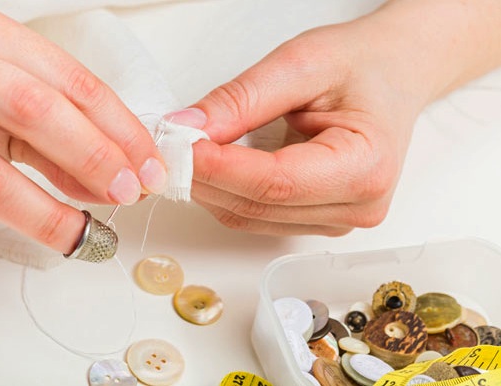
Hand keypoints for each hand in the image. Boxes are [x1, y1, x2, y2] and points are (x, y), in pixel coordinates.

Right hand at [0, 9, 166, 276]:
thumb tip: (112, 178)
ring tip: (78, 239)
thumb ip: (57, 132)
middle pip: (32, 115)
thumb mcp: (8, 89)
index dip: (121, 131)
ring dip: (39, 214)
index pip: (73, 85)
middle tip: (127, 196)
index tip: (151, 168)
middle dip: (92, 159)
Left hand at [185, 0, 500, 235]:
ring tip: (186, 150)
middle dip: (204, 177)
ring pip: (250, 217)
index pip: (276, 183)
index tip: (178, 144)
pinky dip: (224, 193)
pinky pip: (255, 217)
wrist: (394, 74)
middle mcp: (357, 206)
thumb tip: (189, 126)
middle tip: (169, 143)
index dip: (219, 167)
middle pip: (257, 206)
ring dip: (209, 188)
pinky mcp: (318, 219)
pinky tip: (211, 166)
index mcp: (366, 167)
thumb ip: (243, 98)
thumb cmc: (362, 65)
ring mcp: (338, 219)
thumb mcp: (302, 63)